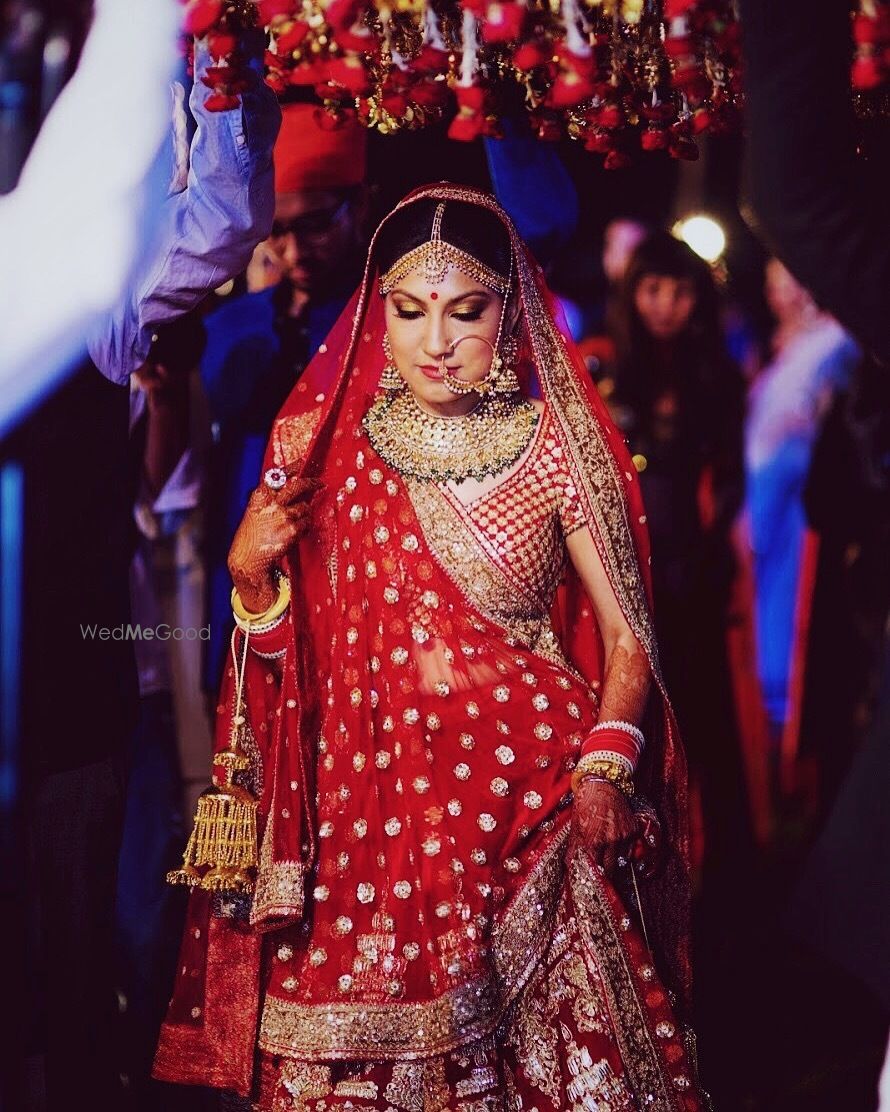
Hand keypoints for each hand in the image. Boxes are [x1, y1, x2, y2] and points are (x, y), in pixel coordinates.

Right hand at [228, 471, 319, 611]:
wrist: (247, 559)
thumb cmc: (251, 537)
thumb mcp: (255, 512)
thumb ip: (270, 500)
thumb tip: (290, 490)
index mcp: (260, 496)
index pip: (279, 475)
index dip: (293, 467)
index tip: (303, 462)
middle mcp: (272, 502)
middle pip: (298, 485)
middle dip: (311, 483)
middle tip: (320, 483)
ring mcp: (283, 515)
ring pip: (305, 507)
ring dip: (304, 514)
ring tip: (294, 524)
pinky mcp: (293, 529)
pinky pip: (307, 524)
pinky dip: (304, 528)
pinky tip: (293, 535)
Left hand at [569, 778, 637, 874]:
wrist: (602, 786)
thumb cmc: (585, 806)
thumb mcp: (576, 827)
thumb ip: (574, 849)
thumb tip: (569, 867)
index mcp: (594, 841)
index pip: (596, 869)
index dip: (594, 875)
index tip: (593, 878)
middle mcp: (611, 841)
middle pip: (611, 869)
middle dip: (606, 872)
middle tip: (602, 873)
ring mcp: (624, 836)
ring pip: (621, 859)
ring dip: (615, 859)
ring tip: (608, 854)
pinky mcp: (633, 830)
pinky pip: (630, 848)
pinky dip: (624, 849)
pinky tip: (616, 841)